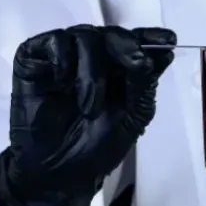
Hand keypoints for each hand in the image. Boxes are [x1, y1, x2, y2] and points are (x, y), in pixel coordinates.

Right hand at [0, 25, 175, 205]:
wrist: (60, 171)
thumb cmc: (97, 145)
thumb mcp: (133, 116)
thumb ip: (145, 84)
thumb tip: (164, 53)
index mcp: (122, 70)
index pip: (138, 43)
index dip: (152, 37)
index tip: (169, 38)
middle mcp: (96, 59)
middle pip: (114, 34)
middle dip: (128, 48)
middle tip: (138, 64)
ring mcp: (66, 56)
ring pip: (86, 36)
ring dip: (92, 73)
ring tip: (90, 107)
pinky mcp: (36, 58)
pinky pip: (55, 41)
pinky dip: (63, 60)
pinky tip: (62, 84)